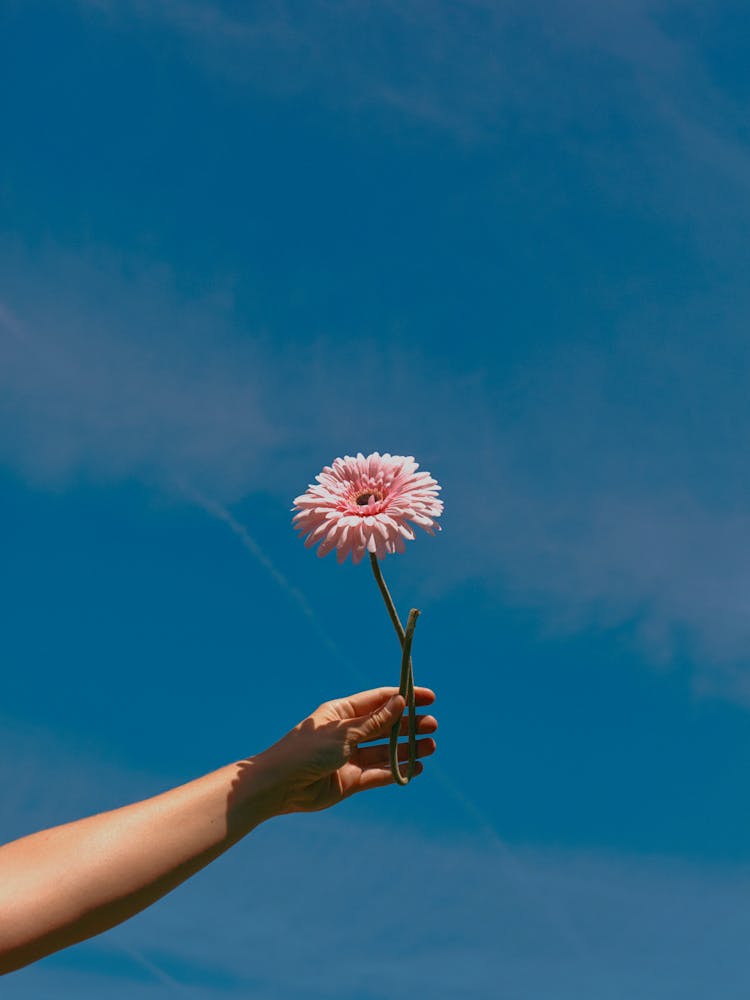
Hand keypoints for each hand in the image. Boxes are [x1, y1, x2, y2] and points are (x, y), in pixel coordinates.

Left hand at [256, 687, 436, 813]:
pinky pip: (379, 774)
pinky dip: (396, 771)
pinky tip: (415, 768)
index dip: (404, 697)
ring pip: (385, 750)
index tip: (430, 698)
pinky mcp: (350, 781)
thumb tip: (399, 702)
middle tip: (433, 726)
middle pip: (385, 725)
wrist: (281, 786)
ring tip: (431, 747)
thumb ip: (374, 722)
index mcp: (342, 712)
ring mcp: (349, 757)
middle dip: (409, 725)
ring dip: (407, 748)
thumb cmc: (307, 751)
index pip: (379, 700)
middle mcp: (347, 733)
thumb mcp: (344, 732)